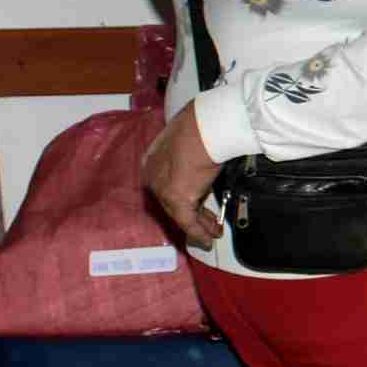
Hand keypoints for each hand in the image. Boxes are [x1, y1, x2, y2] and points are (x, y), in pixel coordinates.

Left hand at [141, 103, 222, 245]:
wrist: (203, 129)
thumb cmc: (200, 127)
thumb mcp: (190, 138)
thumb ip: (190, 150)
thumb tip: (204, 154)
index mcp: (153, 160)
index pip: (169, 184)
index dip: (186, 196)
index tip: (199, 204)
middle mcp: (153, 177)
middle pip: (174, 201)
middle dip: (195, 214)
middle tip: (209, 224)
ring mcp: (162, 190)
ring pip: (182, 214)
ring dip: (200, 225)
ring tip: (214, 234)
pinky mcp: (176, 200)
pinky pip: (188, 222)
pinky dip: (199, 232)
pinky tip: (208, 239)